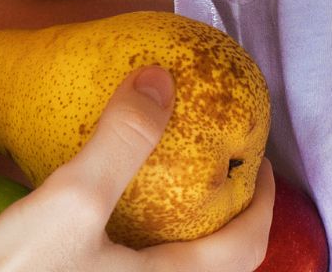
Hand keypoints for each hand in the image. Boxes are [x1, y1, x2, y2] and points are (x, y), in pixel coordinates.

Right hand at [0, 66, 275, 271]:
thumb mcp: (69, 202)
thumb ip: (121, 141)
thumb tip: (160, 78)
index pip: (246, 247)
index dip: (262, 200)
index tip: (259, 160)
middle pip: (221, 270)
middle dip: (230, 222)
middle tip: (222, 174)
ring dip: (188, 239)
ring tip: (175, 192)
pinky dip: (149, 250)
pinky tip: (117, 224)